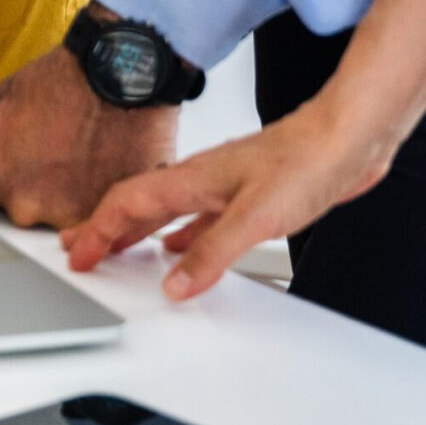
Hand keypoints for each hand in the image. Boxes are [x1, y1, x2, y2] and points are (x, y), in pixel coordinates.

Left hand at [0, 45, 178, 229]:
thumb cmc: (62, 80)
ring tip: (81, 154)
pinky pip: (88, 216)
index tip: (15, 153)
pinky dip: (92, 197)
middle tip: (53, 148)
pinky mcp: (98, 218)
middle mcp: (16, 203)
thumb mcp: (3, 98)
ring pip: (54, 214)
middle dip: (30, 182)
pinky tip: (99, 165)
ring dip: (63, 193)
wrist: (118, 77)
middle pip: (16, 205)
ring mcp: (57, 216)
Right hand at [61, 102, 394, 299]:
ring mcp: (223, 187)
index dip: (95, 230)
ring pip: (165, 212)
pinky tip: (184, 249)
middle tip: (81, 250)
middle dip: (104, 229)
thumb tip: (175, 285)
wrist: (348, 139)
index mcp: (190, 179)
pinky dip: (180, 237)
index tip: (77, 253)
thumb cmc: (306, 161)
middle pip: (137, 206)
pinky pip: (198, 219)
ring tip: (120, 252)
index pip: (125, 203)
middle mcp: (200, 180)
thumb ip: (211, 253)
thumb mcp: (255, 217)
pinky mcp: (247, 196)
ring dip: (137, 232)